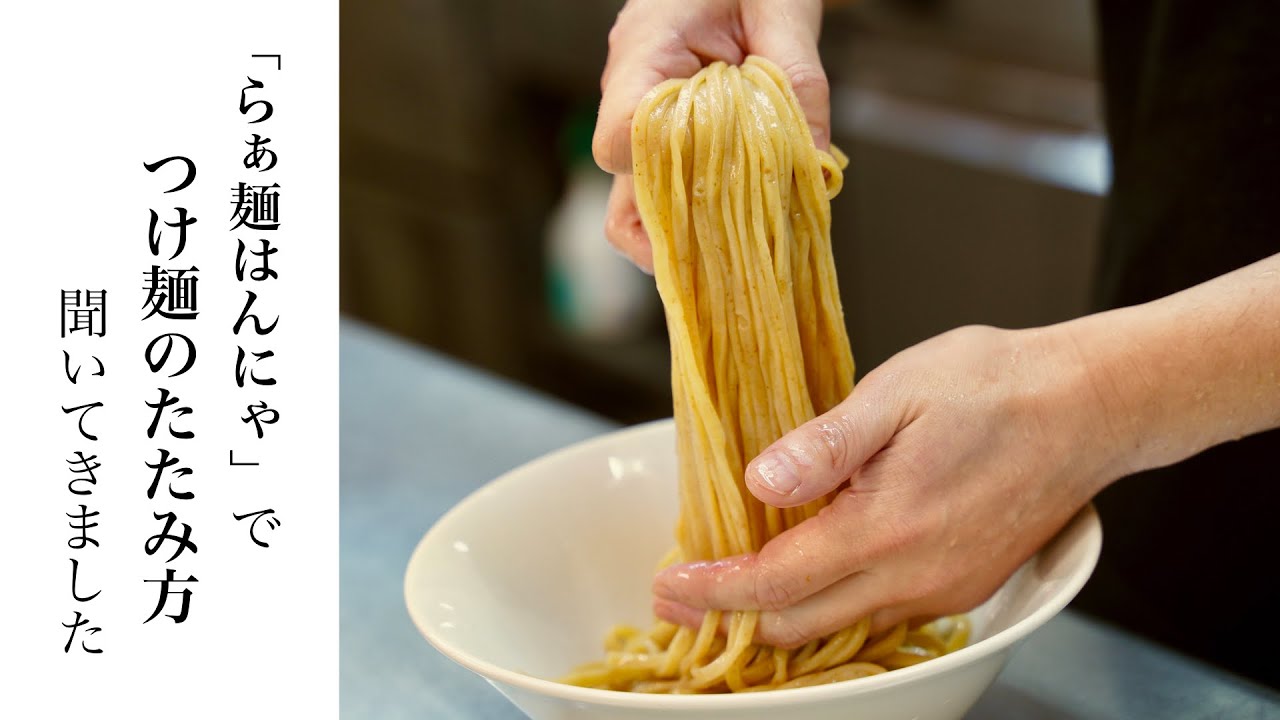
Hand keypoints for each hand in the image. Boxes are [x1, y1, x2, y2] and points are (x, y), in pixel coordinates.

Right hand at [596, 0, 828, 272]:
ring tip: (743, 251)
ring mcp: (642, 122)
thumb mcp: (784, 8)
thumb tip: (813, 163)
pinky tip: (747, 219)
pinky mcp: (664, 136)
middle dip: (680, 239)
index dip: (662, 177)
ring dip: (688, 237)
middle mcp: (629, 95)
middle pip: (623, 201)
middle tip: (736, 259)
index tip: (717, 186)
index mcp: (645, 53)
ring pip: (638, 209)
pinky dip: (701, 215)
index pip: (621, 140)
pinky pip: (667, 191)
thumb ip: (798, 80)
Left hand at [651, 324, 1120, 646]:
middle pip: (801, 627)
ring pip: (842, 629)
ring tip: (730, 591)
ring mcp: (944, 589)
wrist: (1091, 405)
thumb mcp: (897, 392)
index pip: (777, 583)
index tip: (670, 585)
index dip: (716, 590)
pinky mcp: (965, 585)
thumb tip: (759, 483)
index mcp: (886, 529)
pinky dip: (831, 610)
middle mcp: (916, 576)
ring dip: (780, 619)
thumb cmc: (996, 386)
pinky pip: (881, 617)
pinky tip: (808, 581)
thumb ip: (824, 445)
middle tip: (678, 599)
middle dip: (731, 619)